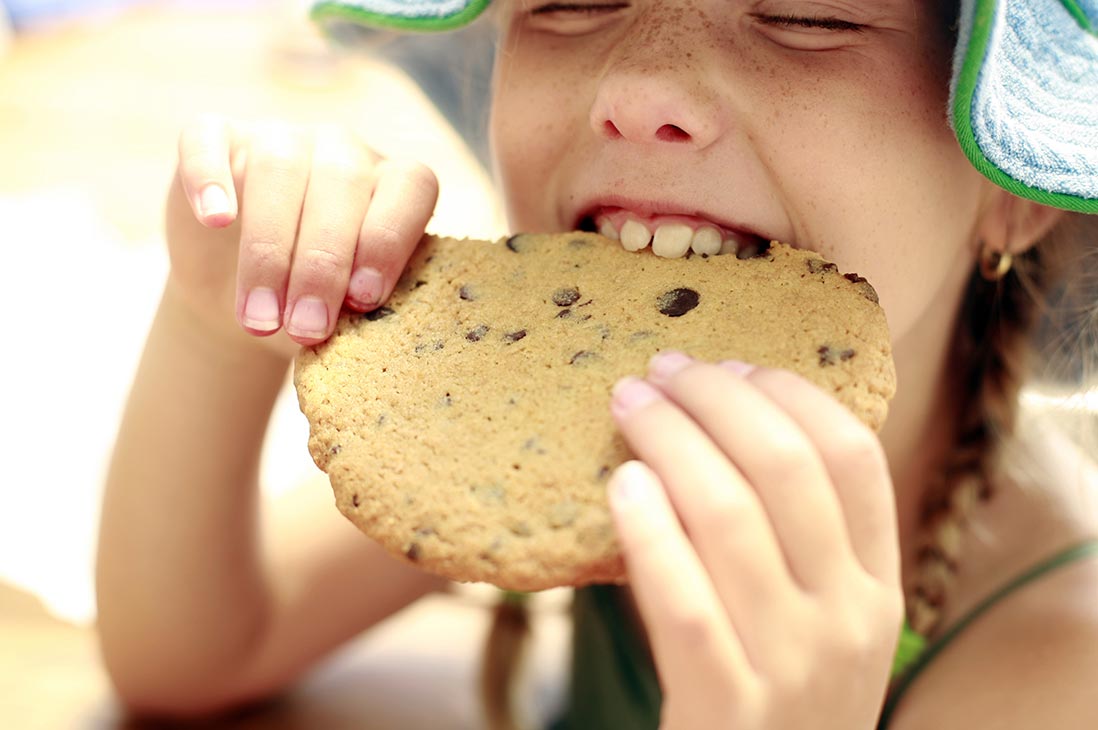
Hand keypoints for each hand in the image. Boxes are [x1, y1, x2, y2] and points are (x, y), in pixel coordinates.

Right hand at [165, 115, 437, 358]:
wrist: (246, 305)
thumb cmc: (314, 307)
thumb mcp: (346, 311)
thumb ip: (358, 306)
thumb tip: (351, 318)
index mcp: (392, 183)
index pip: (411, 188)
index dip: (389, 242)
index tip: (363, 301)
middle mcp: (343, 150)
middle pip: (340, 184)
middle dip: (322, 267)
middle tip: (306, 329)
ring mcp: (281, 136)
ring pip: (277, 168)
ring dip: (267, 250)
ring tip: (260, 318)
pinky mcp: (218, 139)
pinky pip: (208, 142)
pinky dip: (208, 178)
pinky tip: (215, 221)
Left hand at [608, 351, 902, 729]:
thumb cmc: (779, 697)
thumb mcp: (820, 625)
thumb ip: (800, 545)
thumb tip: (727, 425)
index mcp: (876, 587)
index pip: (852, 458)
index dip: (789, 393)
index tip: (732, 361)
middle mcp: (848, 618)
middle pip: (785, 466)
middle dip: (715, 398)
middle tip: (660, 368)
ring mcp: (792, 665)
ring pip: (728, 516)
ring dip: (670, 441)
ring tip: (627, 404)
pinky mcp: (727, 708)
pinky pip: (682, 600)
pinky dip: (649, 531)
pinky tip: (622, 486)